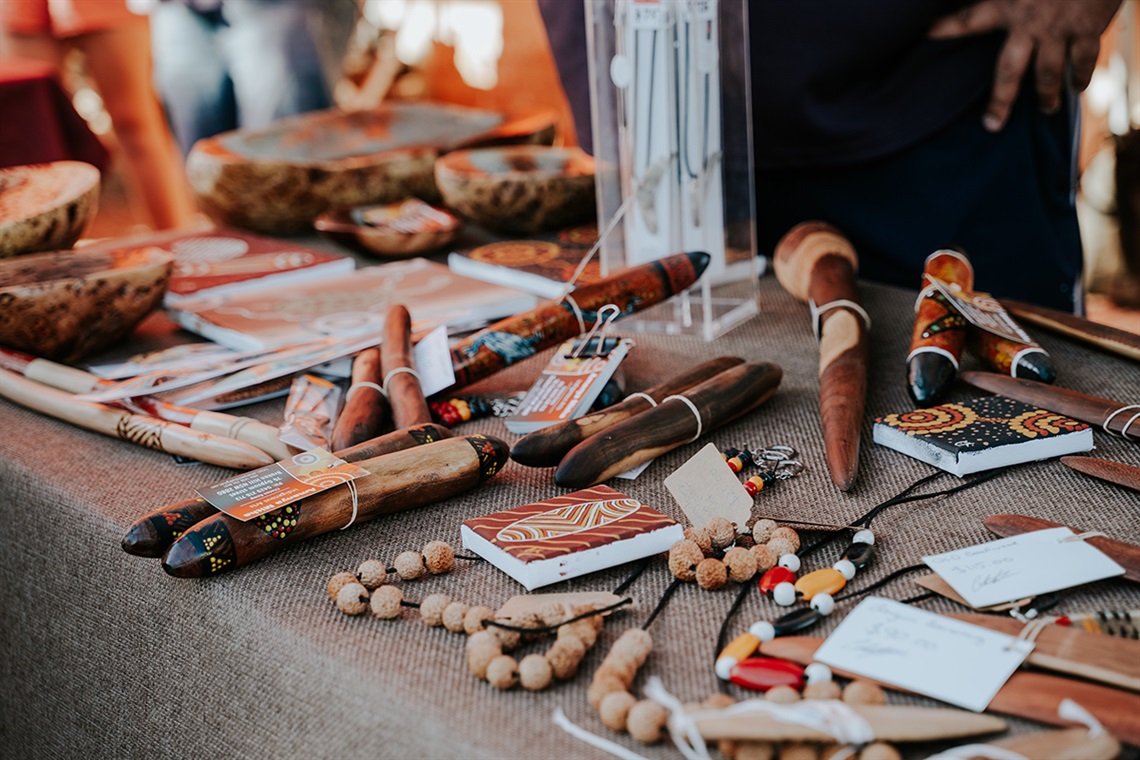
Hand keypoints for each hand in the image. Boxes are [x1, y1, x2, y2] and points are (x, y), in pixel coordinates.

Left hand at [929, 0, 1122, 130]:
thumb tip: (986, 2)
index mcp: (1007, 3)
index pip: (967, 21)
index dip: (945, 29)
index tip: (926, 35)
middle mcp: (1029, 22)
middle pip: (1008, 71)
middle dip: (1001, 101)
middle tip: (992, 124)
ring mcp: (1058, 28)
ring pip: (1047, 73)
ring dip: (1047, 95)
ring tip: (1047, 109)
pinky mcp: (1087, 28)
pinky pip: (1083, 61)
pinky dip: (1081, 76)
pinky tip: (1077, 87)